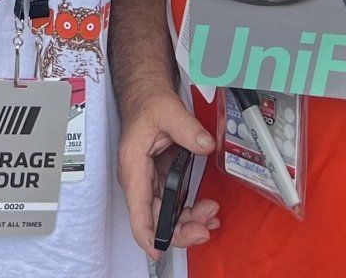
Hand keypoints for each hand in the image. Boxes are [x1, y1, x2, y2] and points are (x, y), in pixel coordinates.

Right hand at [116, 84, 219, 254]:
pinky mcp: (160, 181)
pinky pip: (173, 206)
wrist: (146, 96)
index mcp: (134, 166)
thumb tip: (206, 145)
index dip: (147, 235)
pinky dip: (190, 213)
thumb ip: (187, 128)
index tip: (158, 250)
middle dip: (181, 229)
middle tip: (205, 227)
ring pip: (166, 216)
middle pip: (155, 219)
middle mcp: (139, 180)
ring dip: (189, 222)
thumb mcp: (167, 110)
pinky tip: (206, 212)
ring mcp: (149, 182)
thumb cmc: (148, 104)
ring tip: (211, 214)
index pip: (137, 210)